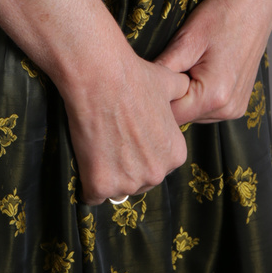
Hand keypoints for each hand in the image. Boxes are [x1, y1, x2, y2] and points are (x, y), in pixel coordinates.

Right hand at [60, 53, 190, 204]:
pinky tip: (85, 162)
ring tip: (98, 145)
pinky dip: (86, 182)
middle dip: (126, 166)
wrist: (100, 77)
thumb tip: (186, 86)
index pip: (158, 165)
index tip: (130, 136)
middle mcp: (156, 174)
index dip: (142, 151)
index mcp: (175, 154)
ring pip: (116, 189)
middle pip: (139, 181)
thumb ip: (181, 90)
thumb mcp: (168, 82)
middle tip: (112, 139)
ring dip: (106, 174)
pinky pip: (92, 195)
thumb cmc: (134, 77)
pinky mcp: (100, 184)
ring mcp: (128, 182)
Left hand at [155, 0, 271, 123]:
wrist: (255, 4)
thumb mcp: (188, 38)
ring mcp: (236, 108)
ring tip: (185, 67)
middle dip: (171, 98)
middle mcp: (228, 109)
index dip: (157, 98)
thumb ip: (165, 68)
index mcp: (215, 96)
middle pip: (184, 117)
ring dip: (186, 97)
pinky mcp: (239, 103)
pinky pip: (209, 108)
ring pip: (196, 113)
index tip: (148, 81)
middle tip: (165, 70)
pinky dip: (199, 95)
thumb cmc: (222, 16)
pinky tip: (198, 72)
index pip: (172, 114)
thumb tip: (143, 85)